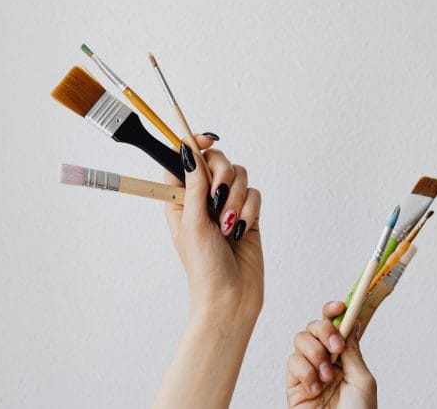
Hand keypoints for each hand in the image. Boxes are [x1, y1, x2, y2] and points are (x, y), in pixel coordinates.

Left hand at [164, 135, 262, 322]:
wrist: (232, 296)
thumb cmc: (204, 267)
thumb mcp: (192, 223)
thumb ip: (194, 185)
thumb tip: (189, 153)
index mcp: (182, 199)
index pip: (183, 160)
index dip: (192, 145)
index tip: (205, 140)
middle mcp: (204, 198)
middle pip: (216, 161)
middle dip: (222, 175)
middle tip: (218, 197)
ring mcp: (228, 205)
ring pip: (239, 175)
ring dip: (236, 199)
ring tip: (229, 225)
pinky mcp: (248, 213)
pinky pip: (255, 194)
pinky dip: (250, 210)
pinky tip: (242, 230)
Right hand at [286, 301, 376, 408]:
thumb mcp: (363, 381)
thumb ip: (352, 350)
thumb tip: (351, 321)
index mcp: (344, 359)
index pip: (335, 326)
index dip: (334, 311)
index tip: (339, 305)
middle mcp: (325, 361)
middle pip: (314, 326)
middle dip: (324, 330)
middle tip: (334, 347)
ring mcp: (308, 371)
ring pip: (300, 339)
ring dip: (315, 354)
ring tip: (326, 377)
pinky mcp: (293, 384)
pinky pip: (292, 361)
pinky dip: (305, 372)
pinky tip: (314, 389)